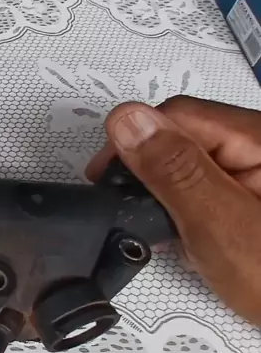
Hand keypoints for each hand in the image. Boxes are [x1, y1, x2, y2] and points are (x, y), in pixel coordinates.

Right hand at [86, 96, 260, 324]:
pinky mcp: (260, 197)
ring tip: (166, 231)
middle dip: (151, 168)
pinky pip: (216, 186)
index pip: (178, 116)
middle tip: (131, 210)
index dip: (133, 141)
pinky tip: (192, 237)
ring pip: (199, 162)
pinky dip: (194, 208)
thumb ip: (172, 170)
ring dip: (171, 191)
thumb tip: (128, 121)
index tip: (106, 178)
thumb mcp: (218, 226)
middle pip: (189, 135)